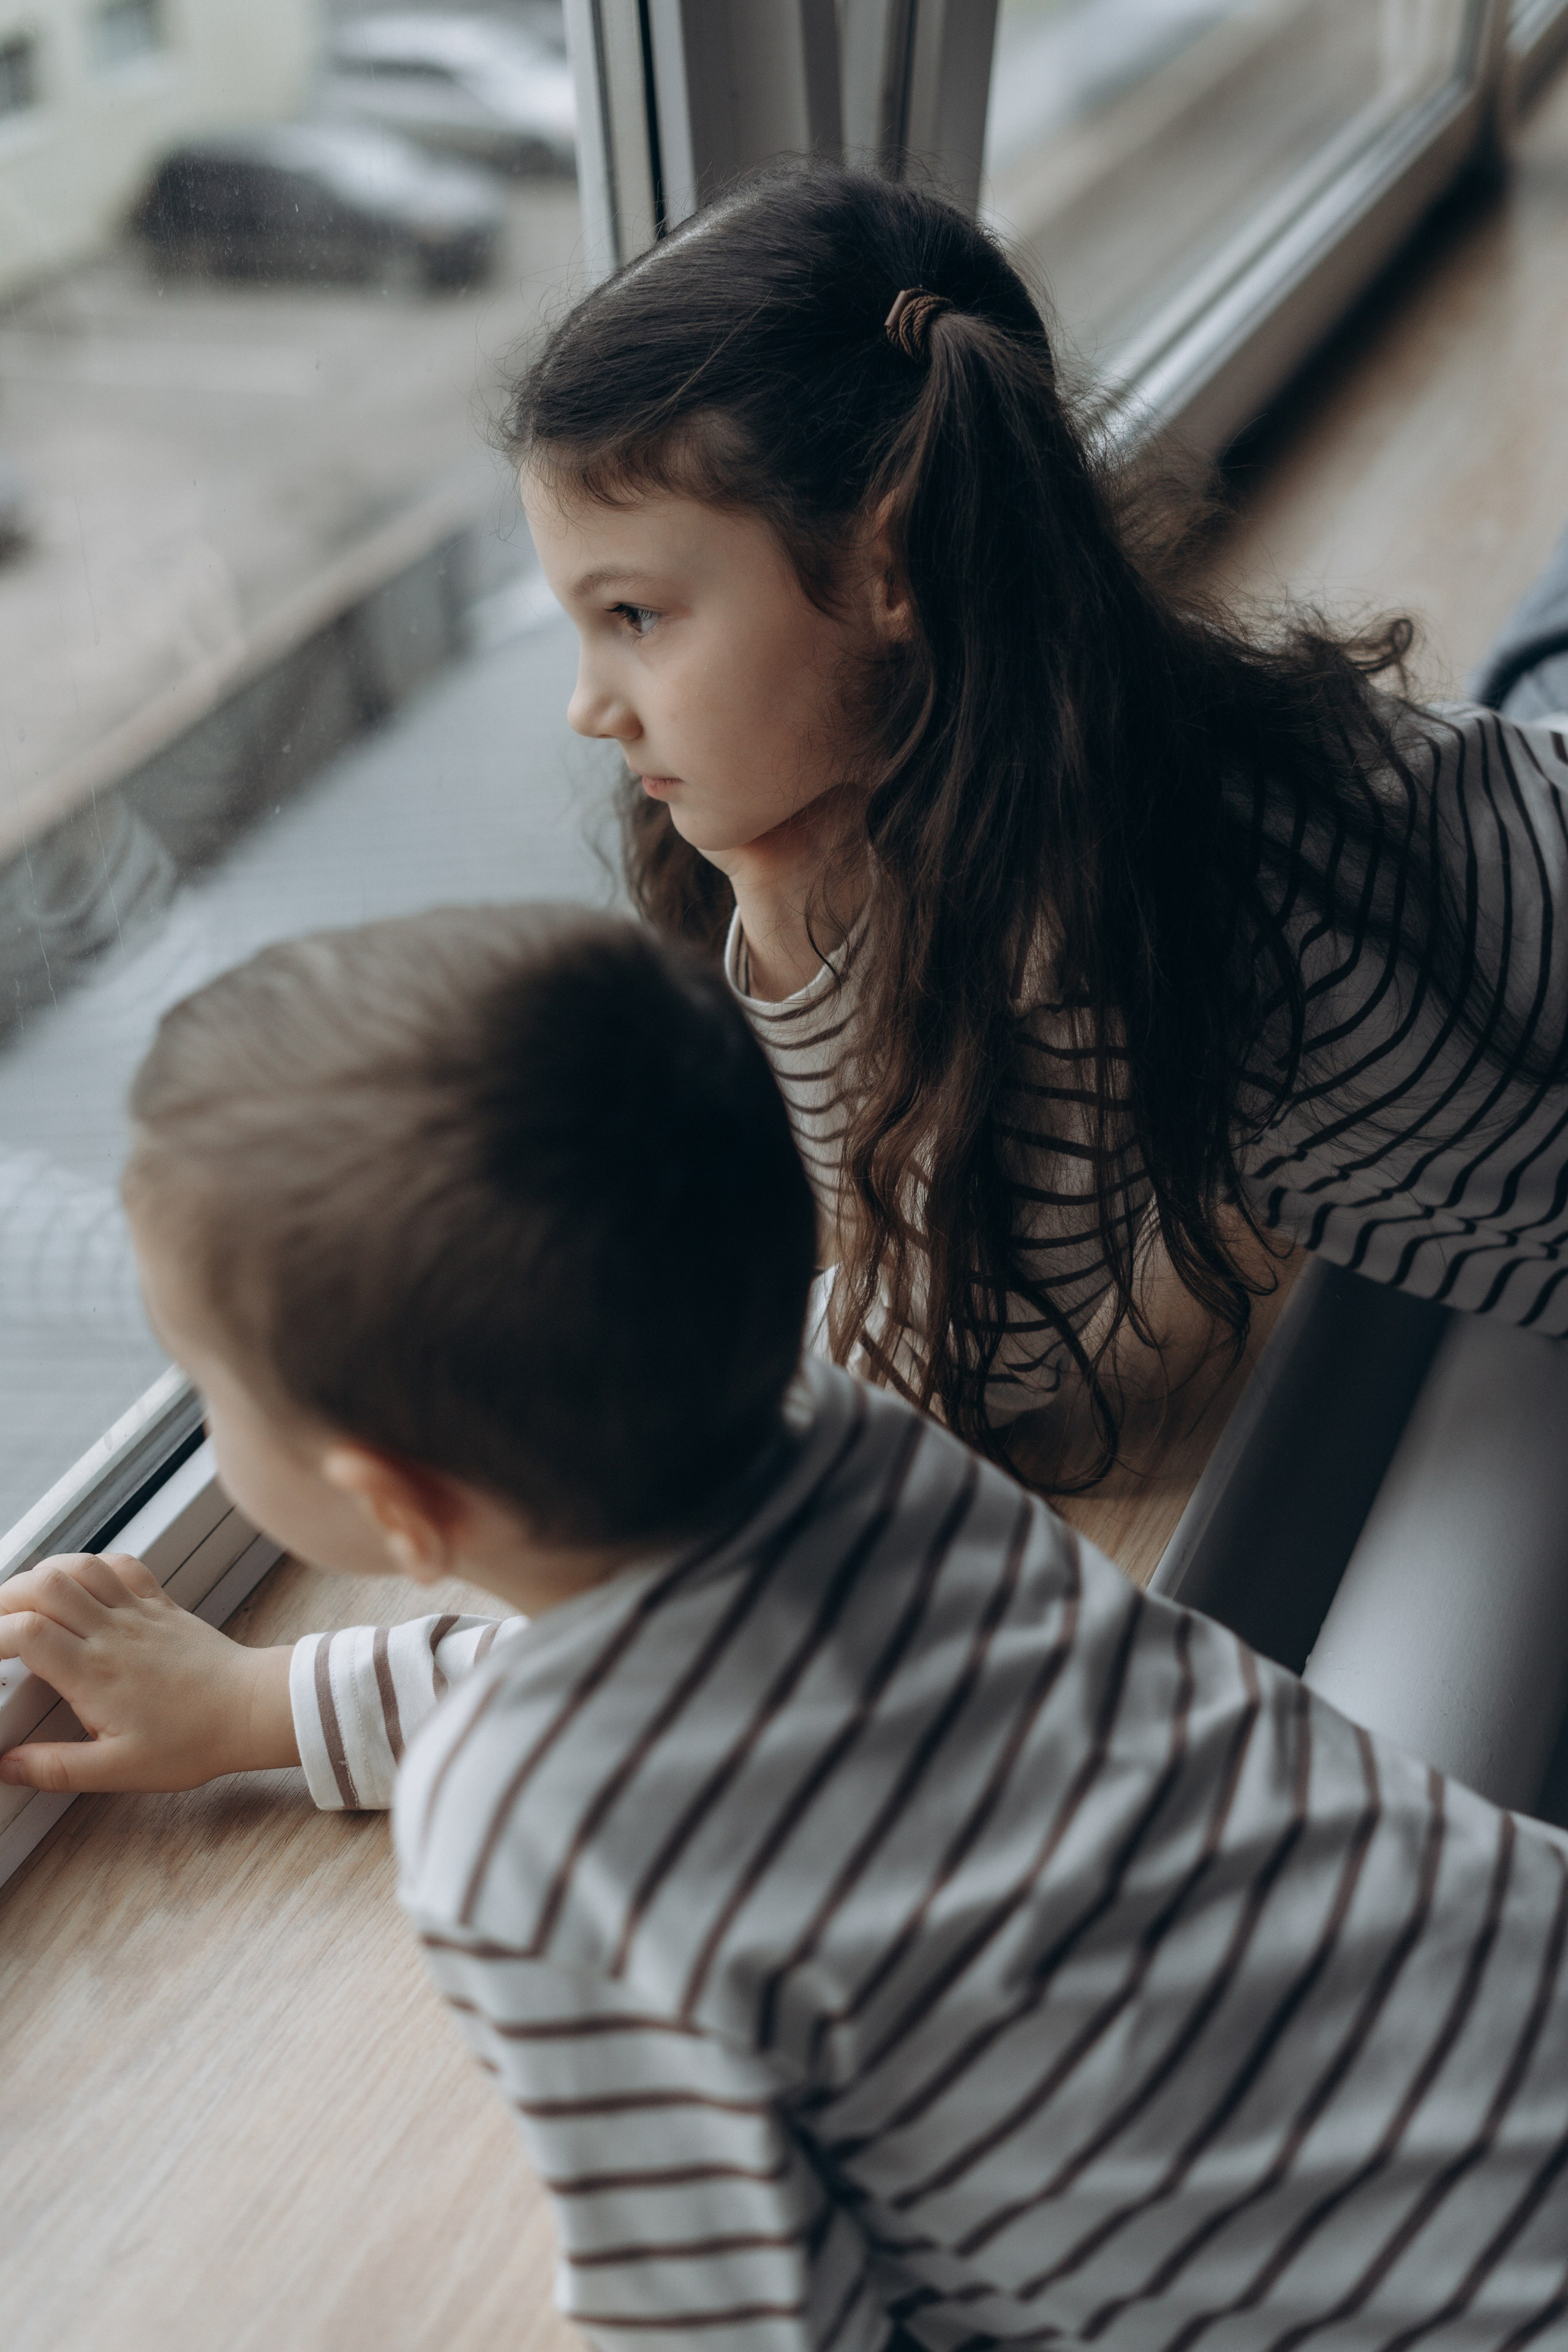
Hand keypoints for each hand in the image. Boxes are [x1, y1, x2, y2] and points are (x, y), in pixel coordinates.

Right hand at [0, 1551, 297, 1793]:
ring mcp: (138, 1611)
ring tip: (25, 1598)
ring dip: (43, 1573)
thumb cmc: (192, 1741)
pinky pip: (121, 1564)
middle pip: (45, 1585)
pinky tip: (80, 1582)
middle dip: (6, 1596)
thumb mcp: (118, 1770)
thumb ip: (57, 1768)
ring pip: (80, 1566)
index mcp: (94, 1673)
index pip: (27, 1632)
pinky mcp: (161, 1603)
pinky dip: (91, 1564)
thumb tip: (7, 1766)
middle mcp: (112, 1632)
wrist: (251, 1710)